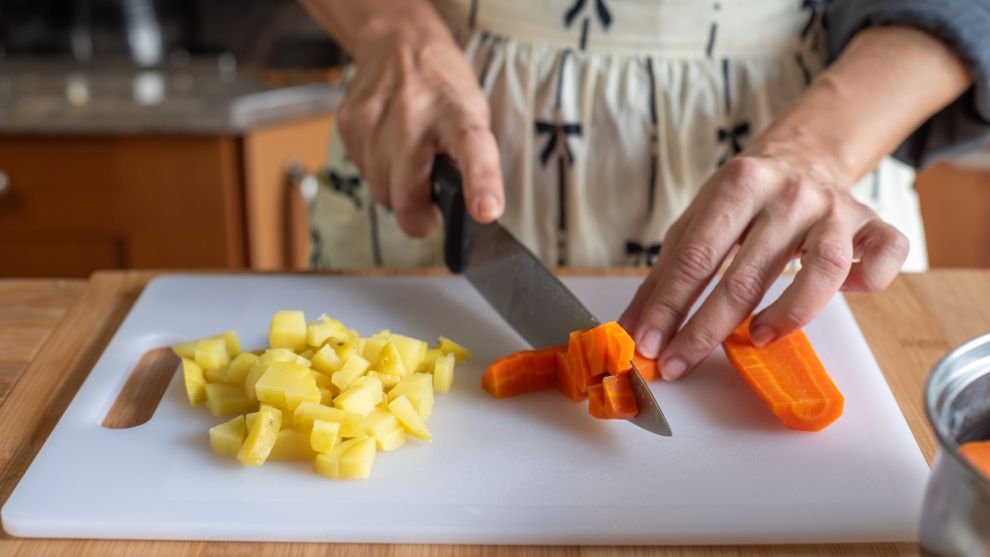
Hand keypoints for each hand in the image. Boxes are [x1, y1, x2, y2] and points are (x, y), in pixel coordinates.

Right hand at [336, 23, 503, 235]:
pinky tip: (387, 146)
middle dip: (418, 217)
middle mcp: (414, 115)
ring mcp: (376, 119)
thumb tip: (469, 209)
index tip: (485, 210)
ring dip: (395, 190)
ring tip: (408, 160)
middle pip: (407, 197)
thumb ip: (471, 162)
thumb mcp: (473, 116)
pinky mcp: (349, 123)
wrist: (398, 44)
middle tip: (428, 211)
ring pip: (380, 192)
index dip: (480, 184)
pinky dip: (377, 170)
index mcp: (458, 114)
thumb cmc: (442, 89)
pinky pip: (363, 173)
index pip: (473, 150)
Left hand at [618, 140, 908, 379]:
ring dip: (789, 313)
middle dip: (706, 328)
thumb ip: (664, 277)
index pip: (696, 256)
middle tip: (680, 362)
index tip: (649, 345)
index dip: (669, 306)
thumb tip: (632, 331)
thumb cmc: (741, 202)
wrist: (804, 156)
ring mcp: (836, 209)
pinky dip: (867, 282)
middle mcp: (790, 194)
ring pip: (823, 268)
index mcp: (738, 184)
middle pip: (747, 273)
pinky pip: (884, 258)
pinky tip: (843, 297)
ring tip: (756, 338)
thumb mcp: (695, 223)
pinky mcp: (874, 224)